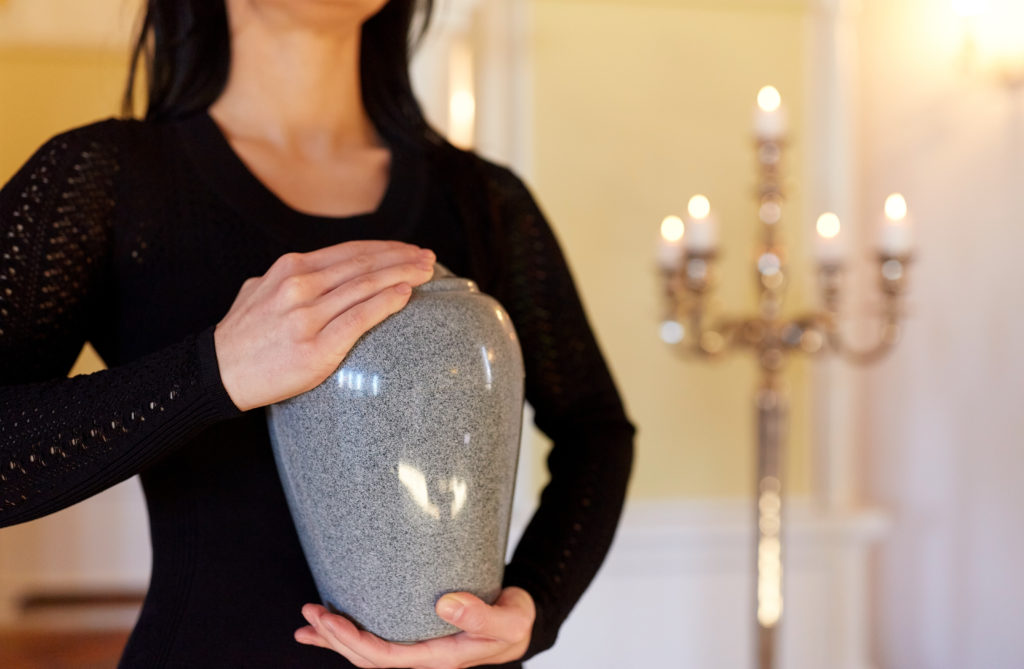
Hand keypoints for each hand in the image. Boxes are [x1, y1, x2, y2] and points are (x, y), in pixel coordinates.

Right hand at [214, 240, 434, 410]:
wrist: (218, 372)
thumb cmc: (243, 335)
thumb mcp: (259, 289)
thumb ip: (287, 277)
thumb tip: (313, 270)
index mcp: (290, 268)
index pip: (350, 251)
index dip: (386, 248)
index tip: (410, 250)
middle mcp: (300, 285)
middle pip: (363, 264)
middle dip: (402, 258)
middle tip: (430, 258)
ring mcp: (307, 316)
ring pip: (365, 286)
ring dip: (402, 275)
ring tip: (426, 272)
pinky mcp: (315, 348)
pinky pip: (358, 318)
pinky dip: (384, 302)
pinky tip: (405, 294)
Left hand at [294, 586, 534, 668]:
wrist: (519, 621)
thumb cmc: (513, 621)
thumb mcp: (510, 620)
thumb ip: (482, 616)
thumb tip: (446, 604)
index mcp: (439, 658)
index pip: (385, 658)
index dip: (353, 641)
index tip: (329, 619)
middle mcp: (422, 657)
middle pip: (367, 658)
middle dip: (335, 637)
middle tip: (310, 612)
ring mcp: (416, 648)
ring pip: (366, 651)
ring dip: (335, 637)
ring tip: (308, 621)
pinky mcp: (414, 635)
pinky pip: (377, 638)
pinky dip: (350, 632)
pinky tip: (329, 624)